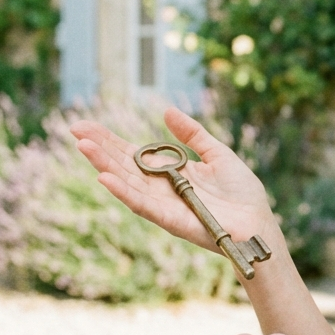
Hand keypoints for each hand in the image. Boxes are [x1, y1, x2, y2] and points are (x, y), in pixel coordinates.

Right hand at [70, 107, 281, 252]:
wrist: (258, 223)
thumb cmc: (242, 193)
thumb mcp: (217, 153)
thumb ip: (193, 134)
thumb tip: (167, 111)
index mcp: (169, 173)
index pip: (132, 154)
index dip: (109, 140)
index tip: (85, 126)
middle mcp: (160, 189)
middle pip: (122, 166)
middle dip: (99, 148)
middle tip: (75, 130)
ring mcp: (163, 205)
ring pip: (126, 184)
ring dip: (104, 166)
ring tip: (84, 147)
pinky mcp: (170, 220)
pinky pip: (143, 205)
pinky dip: (123, 192)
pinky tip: (104, 178)